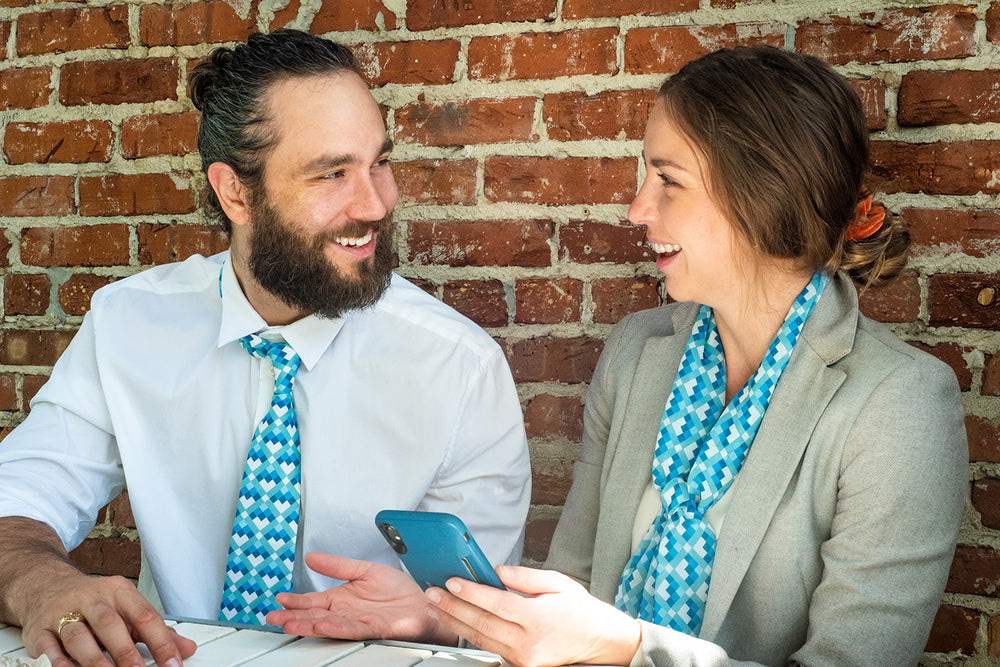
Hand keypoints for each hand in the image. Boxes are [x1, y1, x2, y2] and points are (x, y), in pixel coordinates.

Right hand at [19, 571, 195, 666]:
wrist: (47, 585)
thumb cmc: (94, 601)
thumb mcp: (127, 608)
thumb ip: (156, 630)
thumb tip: (186, 649)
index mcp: (119, 591)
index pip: (145, 616)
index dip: (161, 642)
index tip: (173, 664)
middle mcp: (91, 598)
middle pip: (110, 625)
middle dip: (126, 653)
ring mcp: (62, 612)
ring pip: (78, 637)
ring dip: (95, 661)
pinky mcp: (38, 629)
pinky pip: (48, 648)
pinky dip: (61, 663)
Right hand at [267, 552, 455, 644]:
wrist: (423, 603)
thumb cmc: (399, 591)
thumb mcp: (363, 569)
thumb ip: (337, 565)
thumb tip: (312, 557)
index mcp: (342, 599)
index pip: (313, 601)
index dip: (296, 600)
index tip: (279, 599)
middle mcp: (346, 613)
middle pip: (314, 615)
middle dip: (293, 616)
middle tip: (273, 617)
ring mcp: (357, 621)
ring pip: (326, 624)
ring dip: (307, 624)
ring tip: (289, 623)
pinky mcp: (372, 627)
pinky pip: (350, 628)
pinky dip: (334, 627)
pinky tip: (322, 625)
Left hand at [426, 565, 640, 666]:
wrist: (598, 641)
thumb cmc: (580, 610)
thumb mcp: (558, 583)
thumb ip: (525, 577)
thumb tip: (497, 569)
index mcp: (539, 619)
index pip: (497, 604)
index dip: (472, 592)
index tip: (452, 581)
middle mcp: (529, 643)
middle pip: (482, 623)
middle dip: (453, 607)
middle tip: (433, 593)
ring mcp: (523, 658)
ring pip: (481, 639)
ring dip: (455, 621)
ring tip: (436, 606)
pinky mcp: (519, 665)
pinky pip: (489, 647)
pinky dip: (470, 633)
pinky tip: (456, 621)